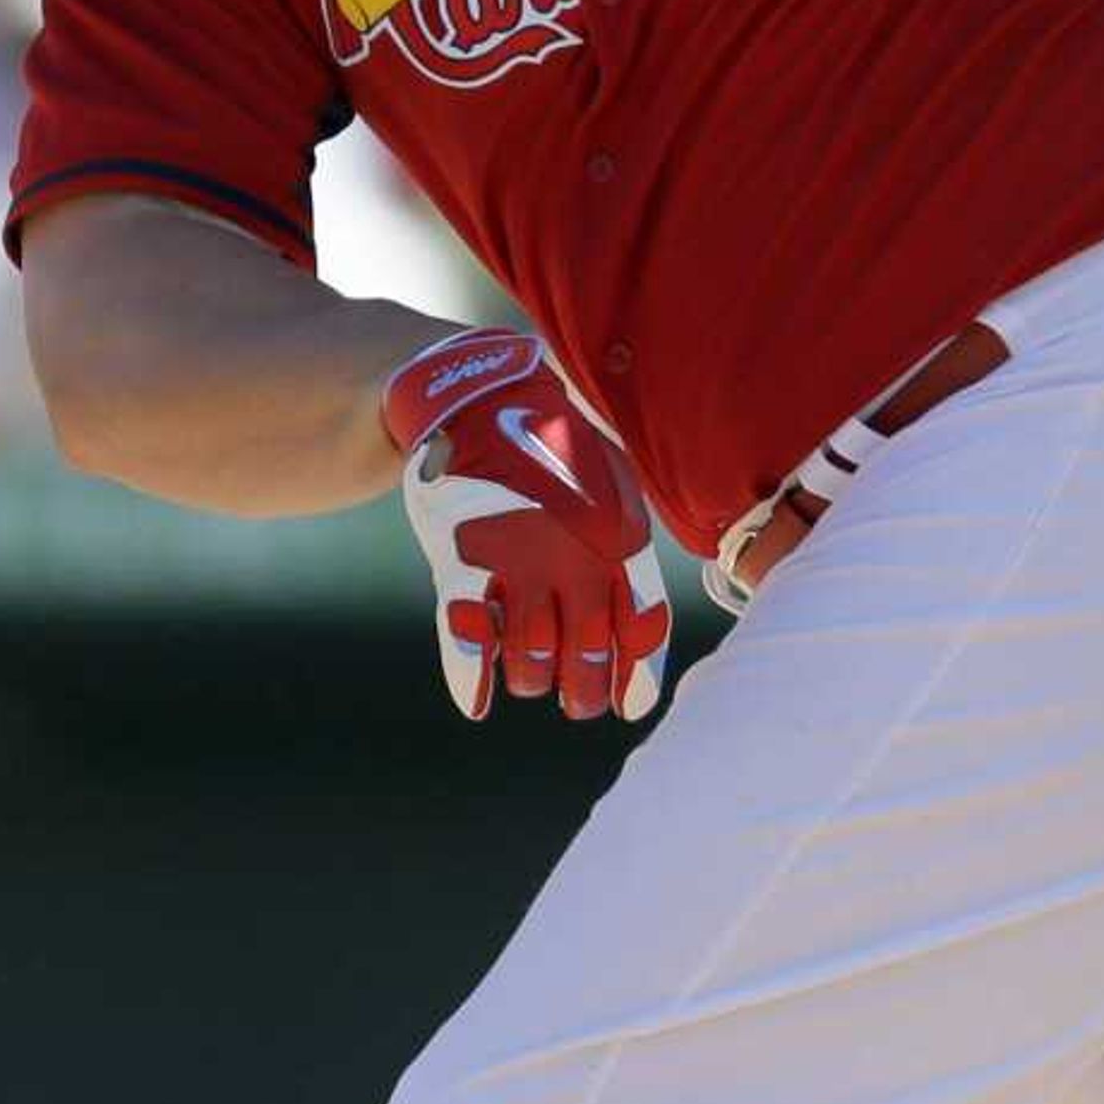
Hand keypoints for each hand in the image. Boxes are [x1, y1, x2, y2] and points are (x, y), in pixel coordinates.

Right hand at [381, 330, 670, 722]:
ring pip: (531, 655)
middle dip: (584, 690)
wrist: (482, 396)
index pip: (641, 624)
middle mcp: (574, 556)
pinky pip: (469, 635)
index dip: (636, 674)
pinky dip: (471, 676)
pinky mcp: (462, 558)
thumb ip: (624, 542)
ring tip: (535, 680)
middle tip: (578, 704)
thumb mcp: (610, 483)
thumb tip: (637, 613)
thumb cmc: (554, 444)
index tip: (630, 707)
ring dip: (533, 679)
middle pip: (587, 651)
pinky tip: (476, 703)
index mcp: (620, 536)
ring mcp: (518, 560)